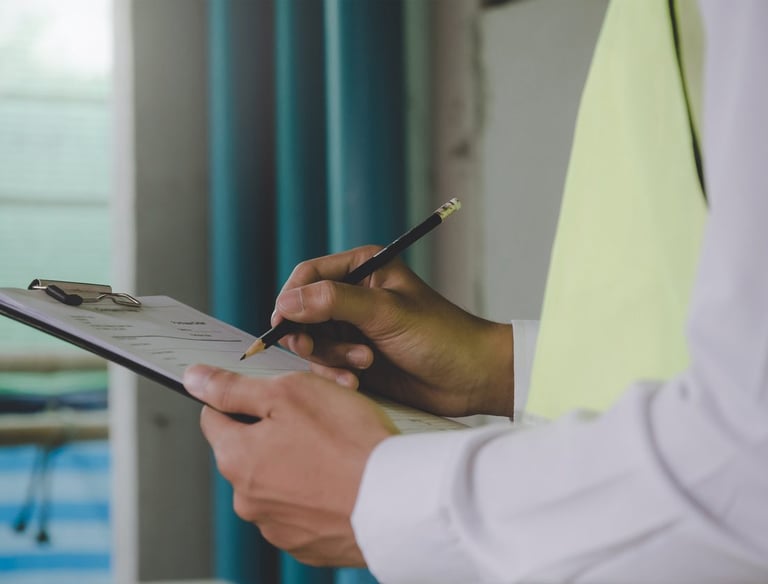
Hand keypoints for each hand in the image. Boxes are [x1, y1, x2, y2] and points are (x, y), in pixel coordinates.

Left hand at [183, 364, 396, 566]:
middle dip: (273, 432)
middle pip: (247, 451)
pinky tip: (341, 481)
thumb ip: (234, 388)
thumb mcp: (289, 394)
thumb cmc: (348, 443)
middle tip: (316, 420)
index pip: (214, 417)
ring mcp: (276, 527)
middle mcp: (247, 499)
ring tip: (335, 452)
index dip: (241, 397)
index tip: (270, 395)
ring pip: (274, 482)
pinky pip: (301, 511)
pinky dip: (315, 495)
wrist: (397, 500)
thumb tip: (194, 379)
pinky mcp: (306, 545)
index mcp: (236, 458)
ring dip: (294, 465)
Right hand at [273, 246, 514, 417]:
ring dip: (330, 358)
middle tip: (315, 351)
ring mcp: (353, 329)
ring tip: (364, 364)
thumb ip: (334, 302)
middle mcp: (354, 296)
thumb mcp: (386, 312)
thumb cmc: (440, 335)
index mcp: (363, 269)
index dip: (290, 298)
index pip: (309, 275)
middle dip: (310, 335)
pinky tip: (357, 383)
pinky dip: (336, 375)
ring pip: (312, 342)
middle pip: (303, 311)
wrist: (470, 378)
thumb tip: (286, 302)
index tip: (281, 324)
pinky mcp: (355, 359)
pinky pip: (326, 366)